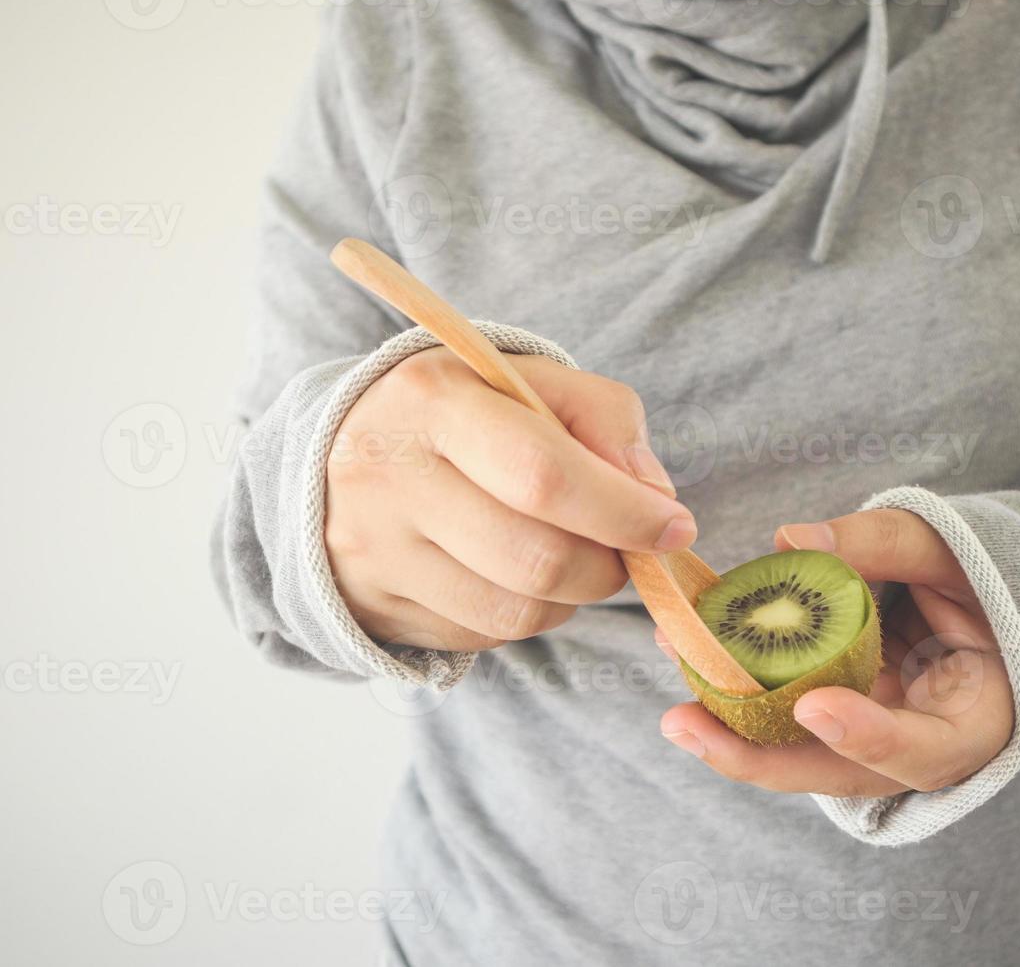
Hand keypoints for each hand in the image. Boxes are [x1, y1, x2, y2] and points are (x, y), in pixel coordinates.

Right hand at [326, 348, 696, 650]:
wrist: (345, 451)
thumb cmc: (462, 412)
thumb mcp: (528, 381)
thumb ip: (604, 418)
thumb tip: (654, 498)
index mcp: (432, 401)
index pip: (544, 475)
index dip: (623, 511)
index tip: (674, 525)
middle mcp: (389, 478)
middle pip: (538, 559)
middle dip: (607, 565)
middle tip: (622, 547)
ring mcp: (374, 552)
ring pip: (516, 614)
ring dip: (570, 597)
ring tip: (566, 554)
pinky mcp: (375, 608)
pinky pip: (484, 637)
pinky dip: (523, 616)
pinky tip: (511, 574)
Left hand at [657, 509, 1013, 796]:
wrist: (980, 599)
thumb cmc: (978, 577)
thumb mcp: (951, 552)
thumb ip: (882, 543)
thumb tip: (791, 540)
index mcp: (974, 720)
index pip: (924, 750)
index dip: (868, 737)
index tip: (812, 706)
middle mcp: (917, 748)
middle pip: (835, 772)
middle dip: (756, 756)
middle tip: (684, 723)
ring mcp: (871, 741)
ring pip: (796, 754)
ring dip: (727, 729)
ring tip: (668, 697)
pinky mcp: (834, 718)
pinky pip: (781, 718)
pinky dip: (734, 696)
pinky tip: (686, 657)